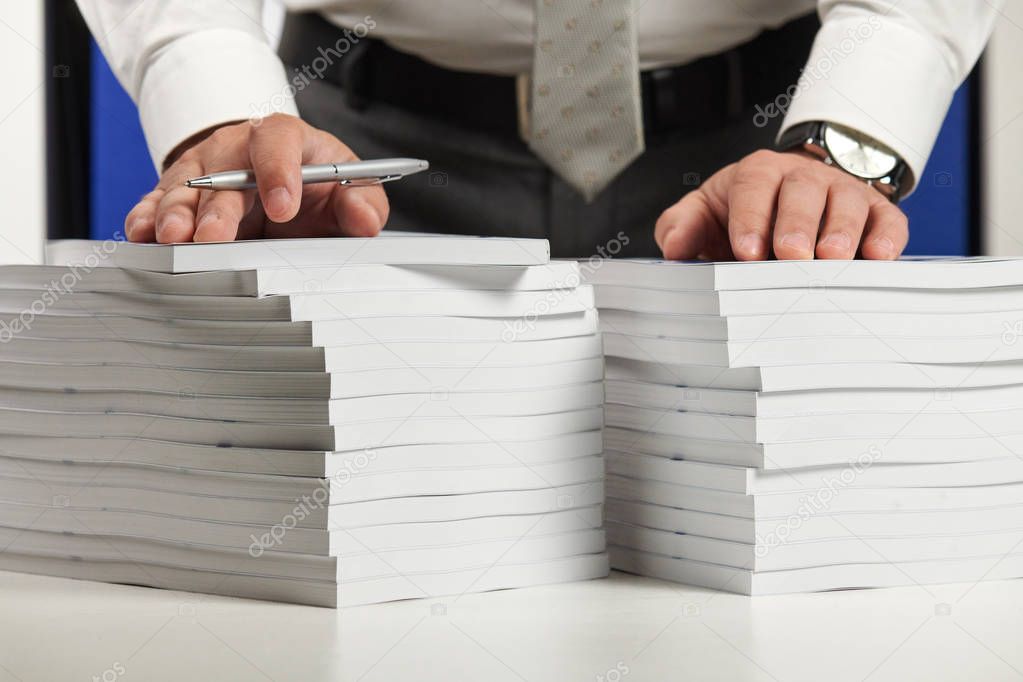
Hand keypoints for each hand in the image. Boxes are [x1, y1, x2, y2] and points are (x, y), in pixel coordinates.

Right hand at [124, 114, 388, 242]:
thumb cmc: (313, 181)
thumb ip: (363, 201)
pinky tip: (143, 235)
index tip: (284, 208)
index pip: (277, 141)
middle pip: (222, 172)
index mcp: (281, 138)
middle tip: (214, 238)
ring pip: (182, 187)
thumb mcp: (347, 185)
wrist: (274, 175)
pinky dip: (146, 218)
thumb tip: (366, 220)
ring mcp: (200, 169)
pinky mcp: (176, 193)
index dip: (278, 171)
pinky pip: (154, 201)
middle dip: (217, 208)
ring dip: (176, 214)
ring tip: (174, 238)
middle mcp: (235, 149)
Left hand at [655, 149, 907, 260]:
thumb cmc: (745, 212)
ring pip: (847, 203)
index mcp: (757, 174)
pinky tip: (880, 257)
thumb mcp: (705, 212)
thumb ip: (683, 226)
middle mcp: (802, 178)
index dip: (750, 218)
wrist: (791, 196)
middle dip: (798, 224)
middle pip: (803, 192)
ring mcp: (842, 192)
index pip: (753, 187)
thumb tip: (674, 249)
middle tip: (791, 255)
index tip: (745, 252)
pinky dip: (887, 237)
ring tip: (832, 259)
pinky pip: (888, 219)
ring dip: (841, 231)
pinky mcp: (875, 212)